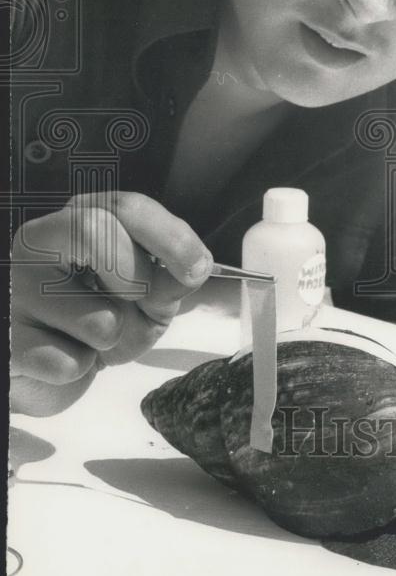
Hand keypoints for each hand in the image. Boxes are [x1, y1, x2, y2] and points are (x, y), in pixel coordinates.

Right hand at [10, 192, 213, 415]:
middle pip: (95, 231)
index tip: (197, 267)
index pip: (125, 206)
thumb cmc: (102, 319)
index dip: (169, 235)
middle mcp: (36, 244)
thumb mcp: (149, 293)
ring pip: (96, 316)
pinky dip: (83, 368)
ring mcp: (15, 291)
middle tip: (137, 304)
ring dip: (114, 339)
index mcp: (77, 220)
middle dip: (138, 280)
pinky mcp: (7, 341)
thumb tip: (193, 267)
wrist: (52, 369)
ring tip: (93, 338)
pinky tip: (64, 356)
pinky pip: (70, 361)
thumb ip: (170, 276)